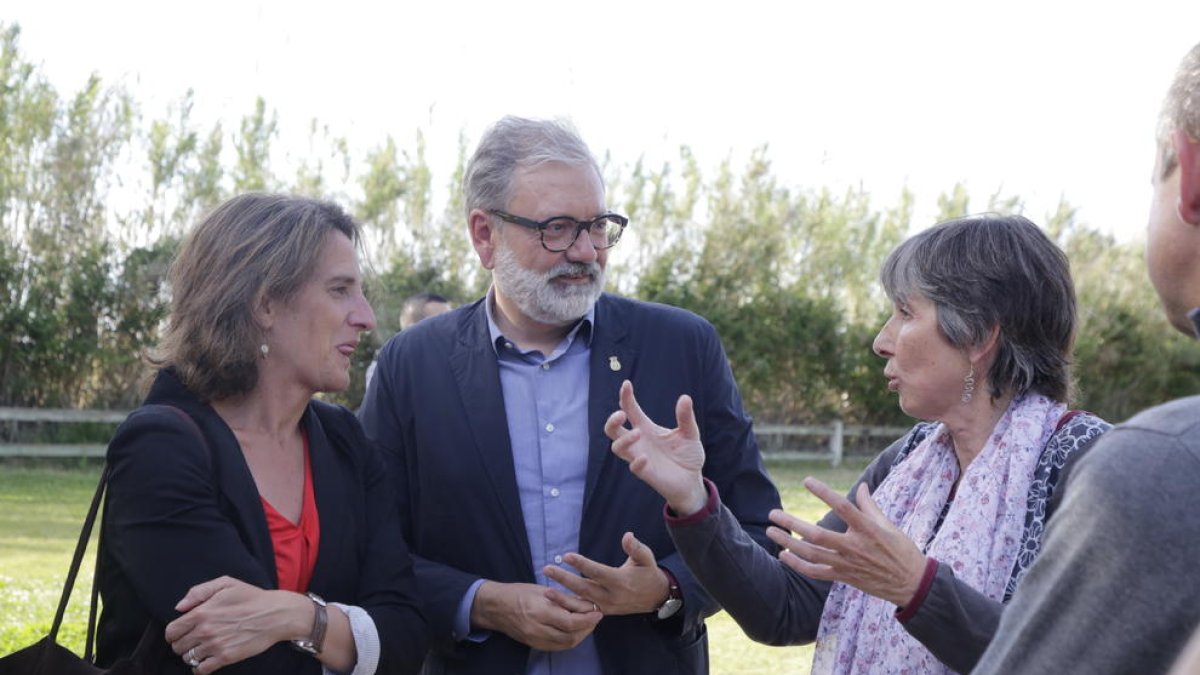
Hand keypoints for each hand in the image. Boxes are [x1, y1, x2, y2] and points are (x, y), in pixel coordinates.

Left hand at [165, 576, 307, 673]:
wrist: (276, 614)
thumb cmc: (252, 598)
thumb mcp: (226, 584)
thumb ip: (198, 592)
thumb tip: (180, 607)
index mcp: (202, 612)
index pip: (172, 631)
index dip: (173, 633)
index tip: (180, 633)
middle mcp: (205, 630)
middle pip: (178, 646)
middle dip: (182, 644)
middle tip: (193, 640)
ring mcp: (215, 645)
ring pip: (188, 658)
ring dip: (192, 654)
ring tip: (202, 649)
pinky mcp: (226, 657)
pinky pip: (202, 669)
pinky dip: (200, 668)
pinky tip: (206, 661)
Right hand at [471, 581, 600, 651]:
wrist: (496, 607)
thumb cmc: (519, 592)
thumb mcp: (543, 590)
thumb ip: (565, 599)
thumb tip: (587, 604)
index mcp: (540, 611)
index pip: (571, 622)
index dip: (588, 619)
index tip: (598, 612)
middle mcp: (537, 629)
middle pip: (571, 636)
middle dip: (587, 628)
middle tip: (595, 618)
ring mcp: (535, 640)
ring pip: (566, 644)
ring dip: (580, 635)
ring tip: (588, 624)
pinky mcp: (534, 645)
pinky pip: (557, 646)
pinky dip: (569, 640)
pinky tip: (574, 630)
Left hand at [543, 532, 670, 615]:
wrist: (655, 598)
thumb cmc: (648, 573)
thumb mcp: (647, 558)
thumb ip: (636, 548)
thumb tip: (627, 535)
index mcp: (621, 581)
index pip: (597, 572)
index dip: (582, 564)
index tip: (566, 555)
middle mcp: (612, 596)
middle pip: (584, 588)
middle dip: (564, 579)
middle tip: (547, 569)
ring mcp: (606, 606)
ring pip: (581, 603)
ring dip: (562, 598)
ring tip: (546, 591)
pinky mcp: (602, 612)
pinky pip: (583, 611)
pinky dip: (569, 608)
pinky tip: (556, 602)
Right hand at [605, 380, 707, 514]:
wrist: (692, 481)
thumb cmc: (688, 455)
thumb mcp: (690, 433)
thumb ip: (685, 417)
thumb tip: (685, 397)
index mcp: (647, 428)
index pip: (631, 410)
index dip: (625, 397)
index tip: (626, 384)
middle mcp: (640, 442)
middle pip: (613, 430)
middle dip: (611, 421)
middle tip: (620, 414)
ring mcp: (640, 457)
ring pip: (617, 448)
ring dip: (624, 439)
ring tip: (637, 433)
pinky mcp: (646, 473)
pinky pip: (634, 467)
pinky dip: (636, 462)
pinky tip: (645, 458)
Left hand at [766, 478, 925, 606]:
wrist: (911, 584)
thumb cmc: (902, 551)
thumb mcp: (889, 525)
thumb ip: (870, 506)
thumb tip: (862, 486)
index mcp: (867, 529)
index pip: (842, 506)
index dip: (824, 492)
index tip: (806, 480)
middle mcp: (854, 547)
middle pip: (816, 535)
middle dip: (792, 524)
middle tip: (773, 514)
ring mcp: (847, 564)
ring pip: (811, 554)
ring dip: (788, 543)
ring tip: (771, 532)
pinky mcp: (844, 577)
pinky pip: (816, 572)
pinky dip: (798, 565)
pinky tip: (783, 555)